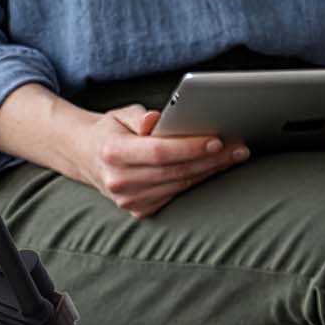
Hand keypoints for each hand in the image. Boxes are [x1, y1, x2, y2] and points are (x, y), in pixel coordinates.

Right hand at [65, 104, 249, 218]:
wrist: (86, 156)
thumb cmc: (111, 131)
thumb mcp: (121, 114)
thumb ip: (140, 117)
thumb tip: (158, 120)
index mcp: (113, 153)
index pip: (159, 152)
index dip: (190, 147)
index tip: (217, 139)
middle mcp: (118, 181)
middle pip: (175, 171)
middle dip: (211, 159)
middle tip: (238, 148)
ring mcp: (128, 200)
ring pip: (179, 185)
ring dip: (210, 171)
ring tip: (233, 156)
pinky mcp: (138, 210)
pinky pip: (175, 195)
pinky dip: (196, 181)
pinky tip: (213, 169)